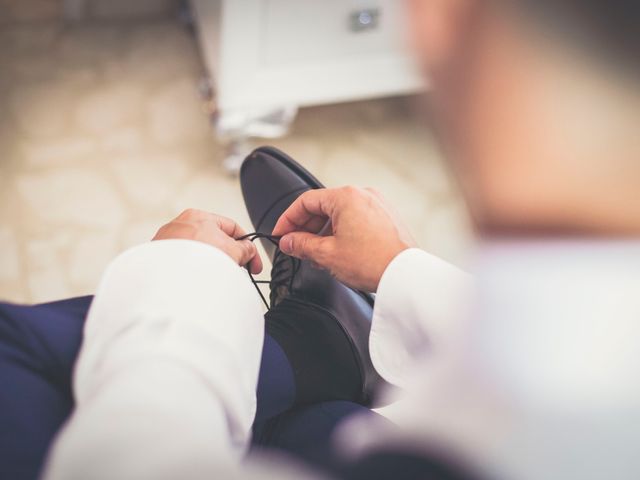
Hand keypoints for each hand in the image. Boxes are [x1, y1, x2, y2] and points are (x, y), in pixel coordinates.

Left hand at [153, 209, 262, 273]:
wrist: (172, 281)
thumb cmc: (197, 259)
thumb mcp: (234, 251)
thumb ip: (245, 249)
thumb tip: (247, 251)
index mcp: (197, 216)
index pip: (231, 227)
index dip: (246, 245)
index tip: (252, 262)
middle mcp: (179, 226)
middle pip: (214, 240)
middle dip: (228, 256)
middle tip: (237, 269)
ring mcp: (168, 244)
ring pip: (199, 254)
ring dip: (212, 265)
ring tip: (218, 279)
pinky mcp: (160, 261)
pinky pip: (185, 265)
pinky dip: (195, 272)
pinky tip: (201, 283)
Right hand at [272, 187, 416, 291]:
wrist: (406, 275)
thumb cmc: (374, 262)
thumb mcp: (327, 254)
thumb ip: (302, 245)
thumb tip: (289, 241)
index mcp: (346, 196)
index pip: (306, 201)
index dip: (288, 219)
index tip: (281, 234)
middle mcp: (363, 194)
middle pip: (323, 206)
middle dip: (306, 228)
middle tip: (295, 247)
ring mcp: (377, 205)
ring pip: (340, 214)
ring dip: (324, 232)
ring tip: (317, 255)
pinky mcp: (387, 217)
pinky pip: (356, 220)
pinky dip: (342, 232)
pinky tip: (337, 252)